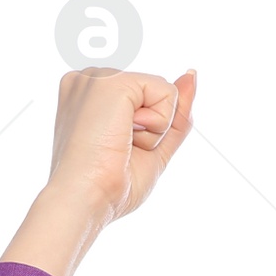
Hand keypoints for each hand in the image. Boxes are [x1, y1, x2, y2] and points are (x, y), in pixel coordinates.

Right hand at [2, 67, 196, 275]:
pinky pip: (166, 93)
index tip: (116, 151)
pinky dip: (158, 124)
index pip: (143, 100)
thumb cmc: (109, 186)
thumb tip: (191, 75)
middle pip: (154, 94)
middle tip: (118, 151)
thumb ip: (174, 113)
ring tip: (119, 144)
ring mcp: (98, 76)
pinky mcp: (112, 80)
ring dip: (154, 129)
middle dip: (152, 130)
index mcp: (89, 96)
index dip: (147, 133)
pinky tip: (126, 135)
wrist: (85, 199)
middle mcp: (89, 80)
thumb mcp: (153, 148)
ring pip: (162, 91)